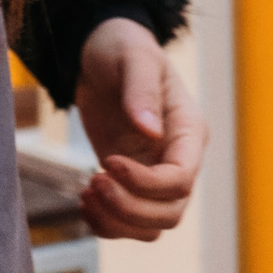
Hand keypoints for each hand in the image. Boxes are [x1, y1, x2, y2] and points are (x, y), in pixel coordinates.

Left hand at [71, 17, 205, 240]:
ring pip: (151, 225)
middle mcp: (178, 158)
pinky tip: (84, 201)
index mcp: (188, 131)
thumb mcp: (131, 58)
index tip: (107, 161)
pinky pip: (129, 221)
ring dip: (117, 221)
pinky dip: (107, 223)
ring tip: (86, 194)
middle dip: (129, 209)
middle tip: (92, 182)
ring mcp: (155, 173)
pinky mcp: (131, 180)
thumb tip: (150, 131)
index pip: (180, 180)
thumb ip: (141, 90)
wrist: (101, 52)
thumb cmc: (122, 47)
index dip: (145, 183)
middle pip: (169, 212)